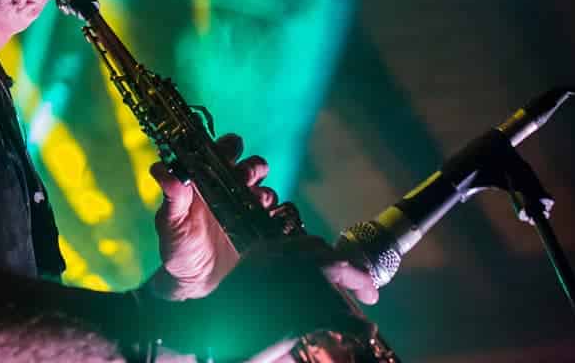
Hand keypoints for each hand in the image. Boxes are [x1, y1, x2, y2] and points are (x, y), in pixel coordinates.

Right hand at [146, 236, 378, 361]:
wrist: (204, 329)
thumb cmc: (222, 314)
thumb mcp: (250, 283)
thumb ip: (273, 280)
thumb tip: (300, 294)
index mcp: (268, 249)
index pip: (311, 244)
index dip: (332, 256)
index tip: (344, 269)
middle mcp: (282, 257)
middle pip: (329, 256)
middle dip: (352, 270)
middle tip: (368, 287)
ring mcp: (294, 280)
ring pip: (338, 277)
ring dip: (359, 288)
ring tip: (370, 299)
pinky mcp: (302, 309)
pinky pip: (341, 314)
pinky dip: (357, 323)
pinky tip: (366, 330)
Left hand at [148, 133, 277, 299]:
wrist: (195, 282)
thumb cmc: (178, 245)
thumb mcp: (170, 221)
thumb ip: (171, 195)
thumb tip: (159, 168)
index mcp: (209, 179)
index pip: (224, 151)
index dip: (229, 145)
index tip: (229, 150)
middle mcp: (232, 189)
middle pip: (253, 166)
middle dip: (253, 167)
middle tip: (244, 176)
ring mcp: (250, 209)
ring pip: (268, 190)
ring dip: (265, 193)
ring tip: (257, 201)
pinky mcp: (263, 230)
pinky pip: (281, 216)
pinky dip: (280, 214)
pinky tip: (270, 220)